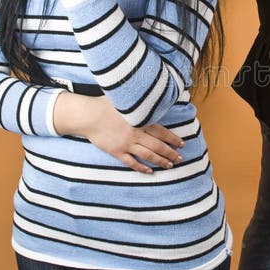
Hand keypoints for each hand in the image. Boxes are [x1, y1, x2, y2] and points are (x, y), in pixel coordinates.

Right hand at [54, 93, 183, 172]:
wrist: (87, 115)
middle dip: (170, 153)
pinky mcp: (116, 152)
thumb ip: (140, 103)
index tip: (181, 144)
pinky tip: (150, 172)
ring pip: (147, 155)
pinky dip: (141, 168)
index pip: (161, 132)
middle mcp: (135, 133)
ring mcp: (126, 144)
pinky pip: (131, 162)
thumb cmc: (105, 104)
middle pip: (157, 146)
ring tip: (169, 165)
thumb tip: (153, 97)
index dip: (173, 139)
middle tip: (180, 158)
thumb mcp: (125, 100)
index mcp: (140, 120)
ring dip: (160, 161)